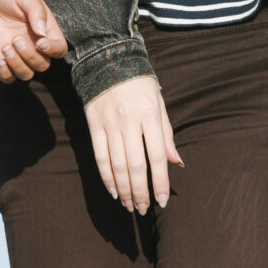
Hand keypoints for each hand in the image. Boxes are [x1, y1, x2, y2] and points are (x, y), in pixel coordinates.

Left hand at [0, 0, 68, 81]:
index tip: (39, 42)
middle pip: (43, 65)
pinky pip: (8, 78)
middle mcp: (34, 45)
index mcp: (46, 29)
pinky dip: (6, 74)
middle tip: (16, 38)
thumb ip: (36, 11)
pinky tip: (0, 60)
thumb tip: (43, 34)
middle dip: (30, 56)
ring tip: (6, 47)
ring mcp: (17, 54)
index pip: (59, 49)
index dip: (53, 50)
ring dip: (18, 65)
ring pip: (27, 74)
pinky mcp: (0, 59)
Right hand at [82, 74, 182, 215]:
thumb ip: (166, 134)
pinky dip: (106, 177)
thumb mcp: (159, 102)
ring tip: (130, 206)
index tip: (161, 202)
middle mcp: (129, 120)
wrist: (108, 58)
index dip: (159, 182)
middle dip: (140, 192)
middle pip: (135, 166)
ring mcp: (109, 123)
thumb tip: (175, 162)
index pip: (156, 156)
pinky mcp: (93, 124)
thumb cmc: (140, 83)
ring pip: (116, 165)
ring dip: (124, 190)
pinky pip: (99, 157)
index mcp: (150, 114)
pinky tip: (114, 191)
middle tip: (143, 210)